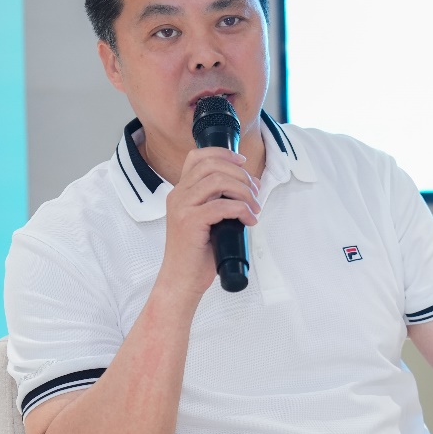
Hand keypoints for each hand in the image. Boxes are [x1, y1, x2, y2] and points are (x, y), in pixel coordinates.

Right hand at [158, 145, 260, 295]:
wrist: (181, 280)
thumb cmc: (196, 253)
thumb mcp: (207, 219)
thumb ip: (220, 200)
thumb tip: (250, 185)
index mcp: (181, 191)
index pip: (197, 157)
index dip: (223, 154)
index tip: (242, 163)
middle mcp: (178, 195)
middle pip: (212, 165)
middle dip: (240, 174)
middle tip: (254, 191)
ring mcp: (182, 207)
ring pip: (218, 181)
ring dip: (243, 191)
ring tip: (254, 207)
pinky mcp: (189, 222)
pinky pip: (222, 206)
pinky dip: (242, 210)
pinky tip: (249, 221)